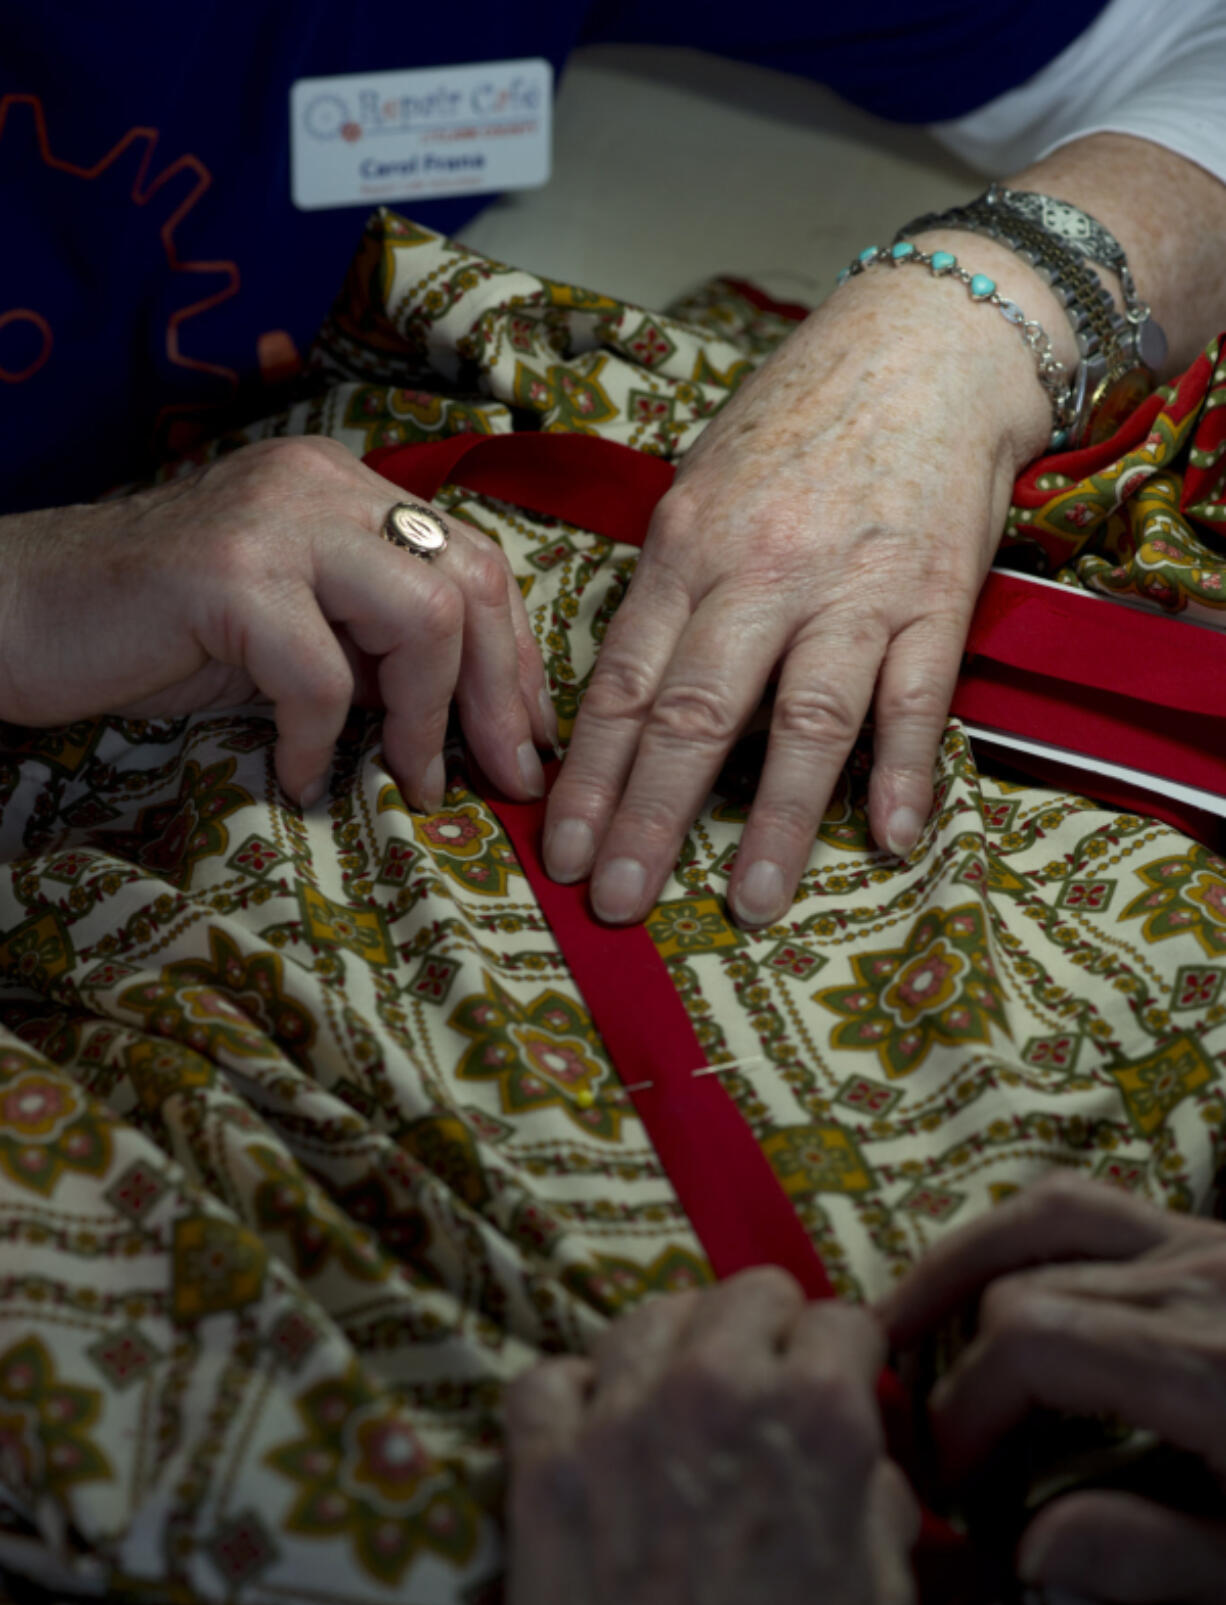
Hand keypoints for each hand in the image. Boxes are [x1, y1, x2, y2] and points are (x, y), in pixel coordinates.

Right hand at [0, 436, 554, 808]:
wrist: (19, 613)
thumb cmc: (156, 634)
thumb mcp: (293, 633)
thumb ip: (375, 647)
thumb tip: (477, 723)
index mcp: (345, 488)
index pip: (475, 559)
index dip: (514, 658)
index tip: (525, 739)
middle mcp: (321, 483)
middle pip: (472, 579)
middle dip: (500, 694)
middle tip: (505, 778)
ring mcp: (275, 521)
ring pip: (424, 615)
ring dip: (428, 719)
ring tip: (409, 782)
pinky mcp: (229, 575)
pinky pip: (322, 675)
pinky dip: (321, 742)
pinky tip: (298, 777)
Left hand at [498, 1270, 919, 1604]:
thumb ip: (878, 1502)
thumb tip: (860, 1454)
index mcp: (817, 1420)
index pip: (840, 1318)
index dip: (842, 1355)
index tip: (832, 1379)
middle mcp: (716, 1393)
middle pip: (744, 1291)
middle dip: (764, 1331)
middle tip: (759, 1384)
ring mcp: (619, 1418)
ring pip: (645, 1314)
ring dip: (672, 1348)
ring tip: (675, 1400)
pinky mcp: (542, 1459)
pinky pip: (548, 1375)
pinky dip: (571, 1395)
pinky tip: (593, 1433)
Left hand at [544, 241, 1057, 926]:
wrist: (929, 340)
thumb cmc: (801, 419)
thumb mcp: (703, 486)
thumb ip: (670, 587)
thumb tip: (627, 690)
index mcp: (687, 546)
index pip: (622, 682)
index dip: (589, 777)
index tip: (563, 852)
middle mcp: (761, 572)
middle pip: (692, 713)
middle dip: (650, 818)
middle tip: (619, 902)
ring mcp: (851, 586)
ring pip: (803, 719)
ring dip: (774, 820)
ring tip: (750, 904)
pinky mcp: (935, 594)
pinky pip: (916, 698)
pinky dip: (903, 771)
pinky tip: (886, 838)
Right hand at [879, 1174, 1225, 1604]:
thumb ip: (1160, 1554)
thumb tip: (1023, 1550)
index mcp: (1212, 1370)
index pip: (1031, 1342)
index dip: (963, 1406)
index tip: (949, 1488)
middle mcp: (1201, 1281)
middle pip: (1025, 1283)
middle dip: (958, 1361)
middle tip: (932, 1444)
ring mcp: (1212, 1245)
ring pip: (1049, 1213)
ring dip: (966, 1263)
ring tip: (905, 1315)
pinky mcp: (1220, 1241)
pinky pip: (1098, 1207)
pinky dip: (1030, 1234)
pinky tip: (1004, 1279)